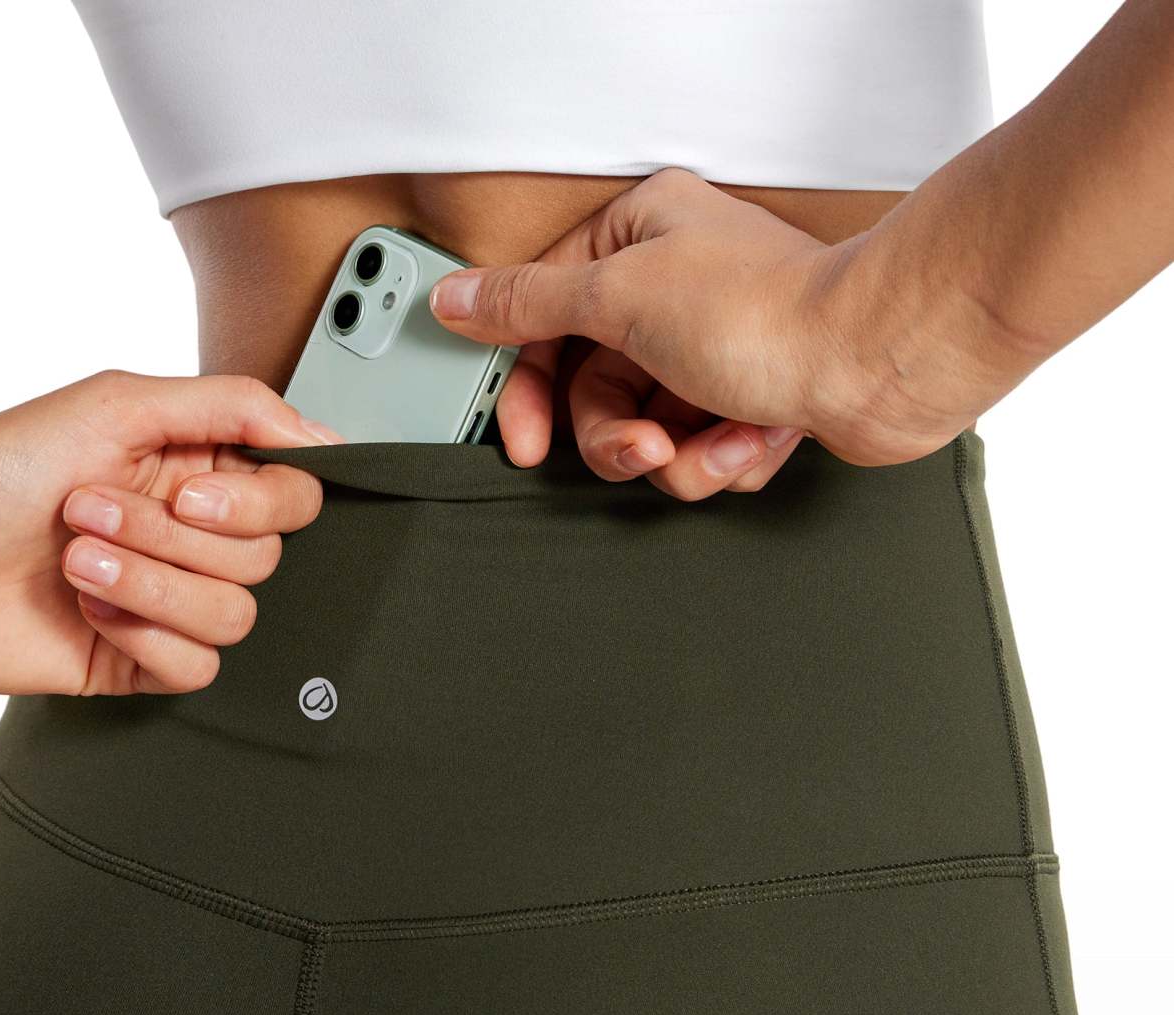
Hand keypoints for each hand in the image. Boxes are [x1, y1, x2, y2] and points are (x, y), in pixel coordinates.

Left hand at [0, 371, 343, 693]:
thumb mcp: (117, 401)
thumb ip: (232, 407)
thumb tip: (319, 435)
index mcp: (193, 473)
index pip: (292, 499)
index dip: (253, 505)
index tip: (189, 494)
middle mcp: (186, 539)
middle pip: (263, 561)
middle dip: (168, 540)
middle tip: (91, 513)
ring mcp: (165, 602)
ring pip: (233, 617)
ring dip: (147, 587)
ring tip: (77, 562)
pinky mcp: (139, 659)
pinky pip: (198, 668)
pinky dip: (142, 636)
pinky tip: (87, 612)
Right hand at [428, 168, 978, 500]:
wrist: (875, 362)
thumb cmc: (768, 313)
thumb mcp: (619, 296)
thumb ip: (529, 302)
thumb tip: (457, 299)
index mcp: (637, 238)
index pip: (545, 318)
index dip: (529, 388)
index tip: (525, 439)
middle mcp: (674, 286)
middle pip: (595, 391)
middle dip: (620, 437)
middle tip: (643, 447)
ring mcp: (713, 348)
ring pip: (648, 434)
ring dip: (679, 457)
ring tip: (717, 440)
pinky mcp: (750, 399)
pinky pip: (701, 454)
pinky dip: (725, 458)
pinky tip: (759, 435)